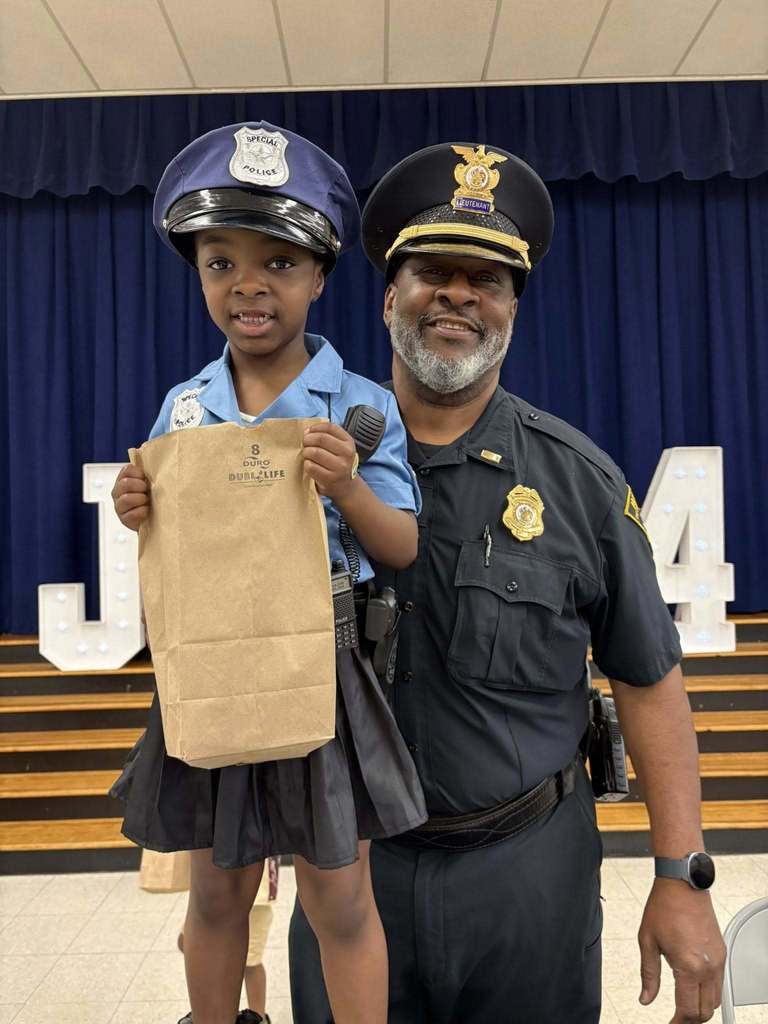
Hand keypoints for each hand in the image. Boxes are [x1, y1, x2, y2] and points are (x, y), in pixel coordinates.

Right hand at [111, 464, 149, 530]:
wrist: (155, 519)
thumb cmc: (153, 498)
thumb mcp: (151, 483)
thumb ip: (150, 473)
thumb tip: (160, 457)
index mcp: (123, 479)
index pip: (127, 469)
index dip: (139, 473)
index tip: (146, 479)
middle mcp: (117, 492)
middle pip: (125, 483)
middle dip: (140, 486)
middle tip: (147, 490)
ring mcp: (119, 506)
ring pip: (127, 499)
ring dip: (141, 499)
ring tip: (147, 501)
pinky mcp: (124, 519)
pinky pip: (132, 514)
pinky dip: (142, 511)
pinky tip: (147, 511)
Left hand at [302, 423, 359, 501]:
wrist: (346, 487)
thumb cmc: (338, 464)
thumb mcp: (340, 448)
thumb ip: (328, 437)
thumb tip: (307, 432)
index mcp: (349, 442)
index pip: (330, 428)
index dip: (316, 427)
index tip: (308, 431)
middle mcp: (346, 454)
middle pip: (321, 439)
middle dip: (308, 439)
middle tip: (304, 443)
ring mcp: (339, 467)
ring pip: (315, 452)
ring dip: (306, 452)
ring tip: (306, 454)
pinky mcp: (330, 478)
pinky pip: (311, 466)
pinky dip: (306, 464)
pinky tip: (308, 465)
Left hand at [638, 878, 724, 1021]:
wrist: (682, 884)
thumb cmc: (664, 907)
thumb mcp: (647, 942)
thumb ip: (648, 975)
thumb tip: (645, 998)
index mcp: (689, 966)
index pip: (688, 1010)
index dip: (678, 1023)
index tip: (670, 1023)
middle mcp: (708, 966)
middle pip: (706, 1011)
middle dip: (691, 1019)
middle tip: (676, 1019)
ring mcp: (718, 960)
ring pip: (716, 999)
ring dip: (701, 1007)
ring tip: (684, 1007)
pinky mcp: (721, 952)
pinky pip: (719, 983)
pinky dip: (708, 992)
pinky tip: (694, 988)